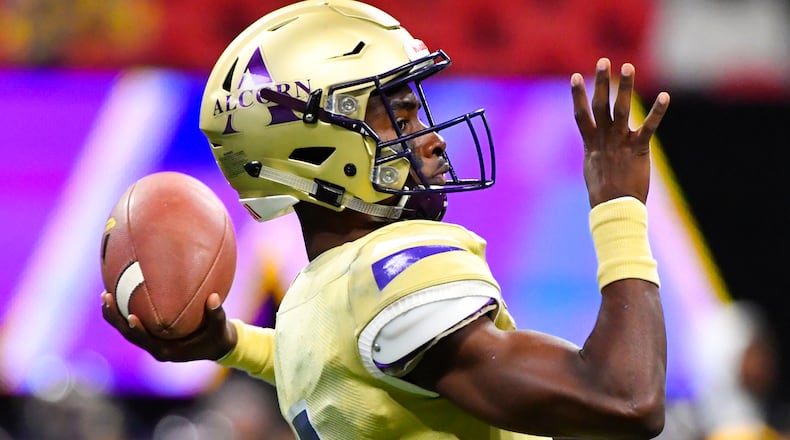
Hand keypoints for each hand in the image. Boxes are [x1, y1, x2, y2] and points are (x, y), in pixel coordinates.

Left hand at [101, 291, 236, 361]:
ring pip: (127, 330)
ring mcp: (152, 342)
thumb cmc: (217, 337)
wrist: (216, 346)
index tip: (130, 316)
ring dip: (115, 314)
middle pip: (129, 334)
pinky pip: (135, 324)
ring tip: (105, 294)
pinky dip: (125, 311)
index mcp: (168, 351)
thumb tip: (214, 297)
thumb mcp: (220, 327)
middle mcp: (156, 348)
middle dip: (115, 318)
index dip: (137, 329)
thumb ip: (216, 314)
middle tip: (106, 297)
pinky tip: (120, 294)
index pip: (147, 341)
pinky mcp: (152, 336)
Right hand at [571, 58, 669, 206]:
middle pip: (600, 105)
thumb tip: (592, 147)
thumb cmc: (603, 193)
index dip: (578, 95)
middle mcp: (604, 139)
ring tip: (628, 68)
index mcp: (591, 143)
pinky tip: (665, 96)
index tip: (575, 76)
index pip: (581, 114)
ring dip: (624, 88)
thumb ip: (594, 152)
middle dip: (601, 82)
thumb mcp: (592, 168)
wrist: (613, 208)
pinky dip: (657, 112)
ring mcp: (620, 143)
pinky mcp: (638, 149)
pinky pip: (648, 127)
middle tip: (604, 62)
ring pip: (621, 109)